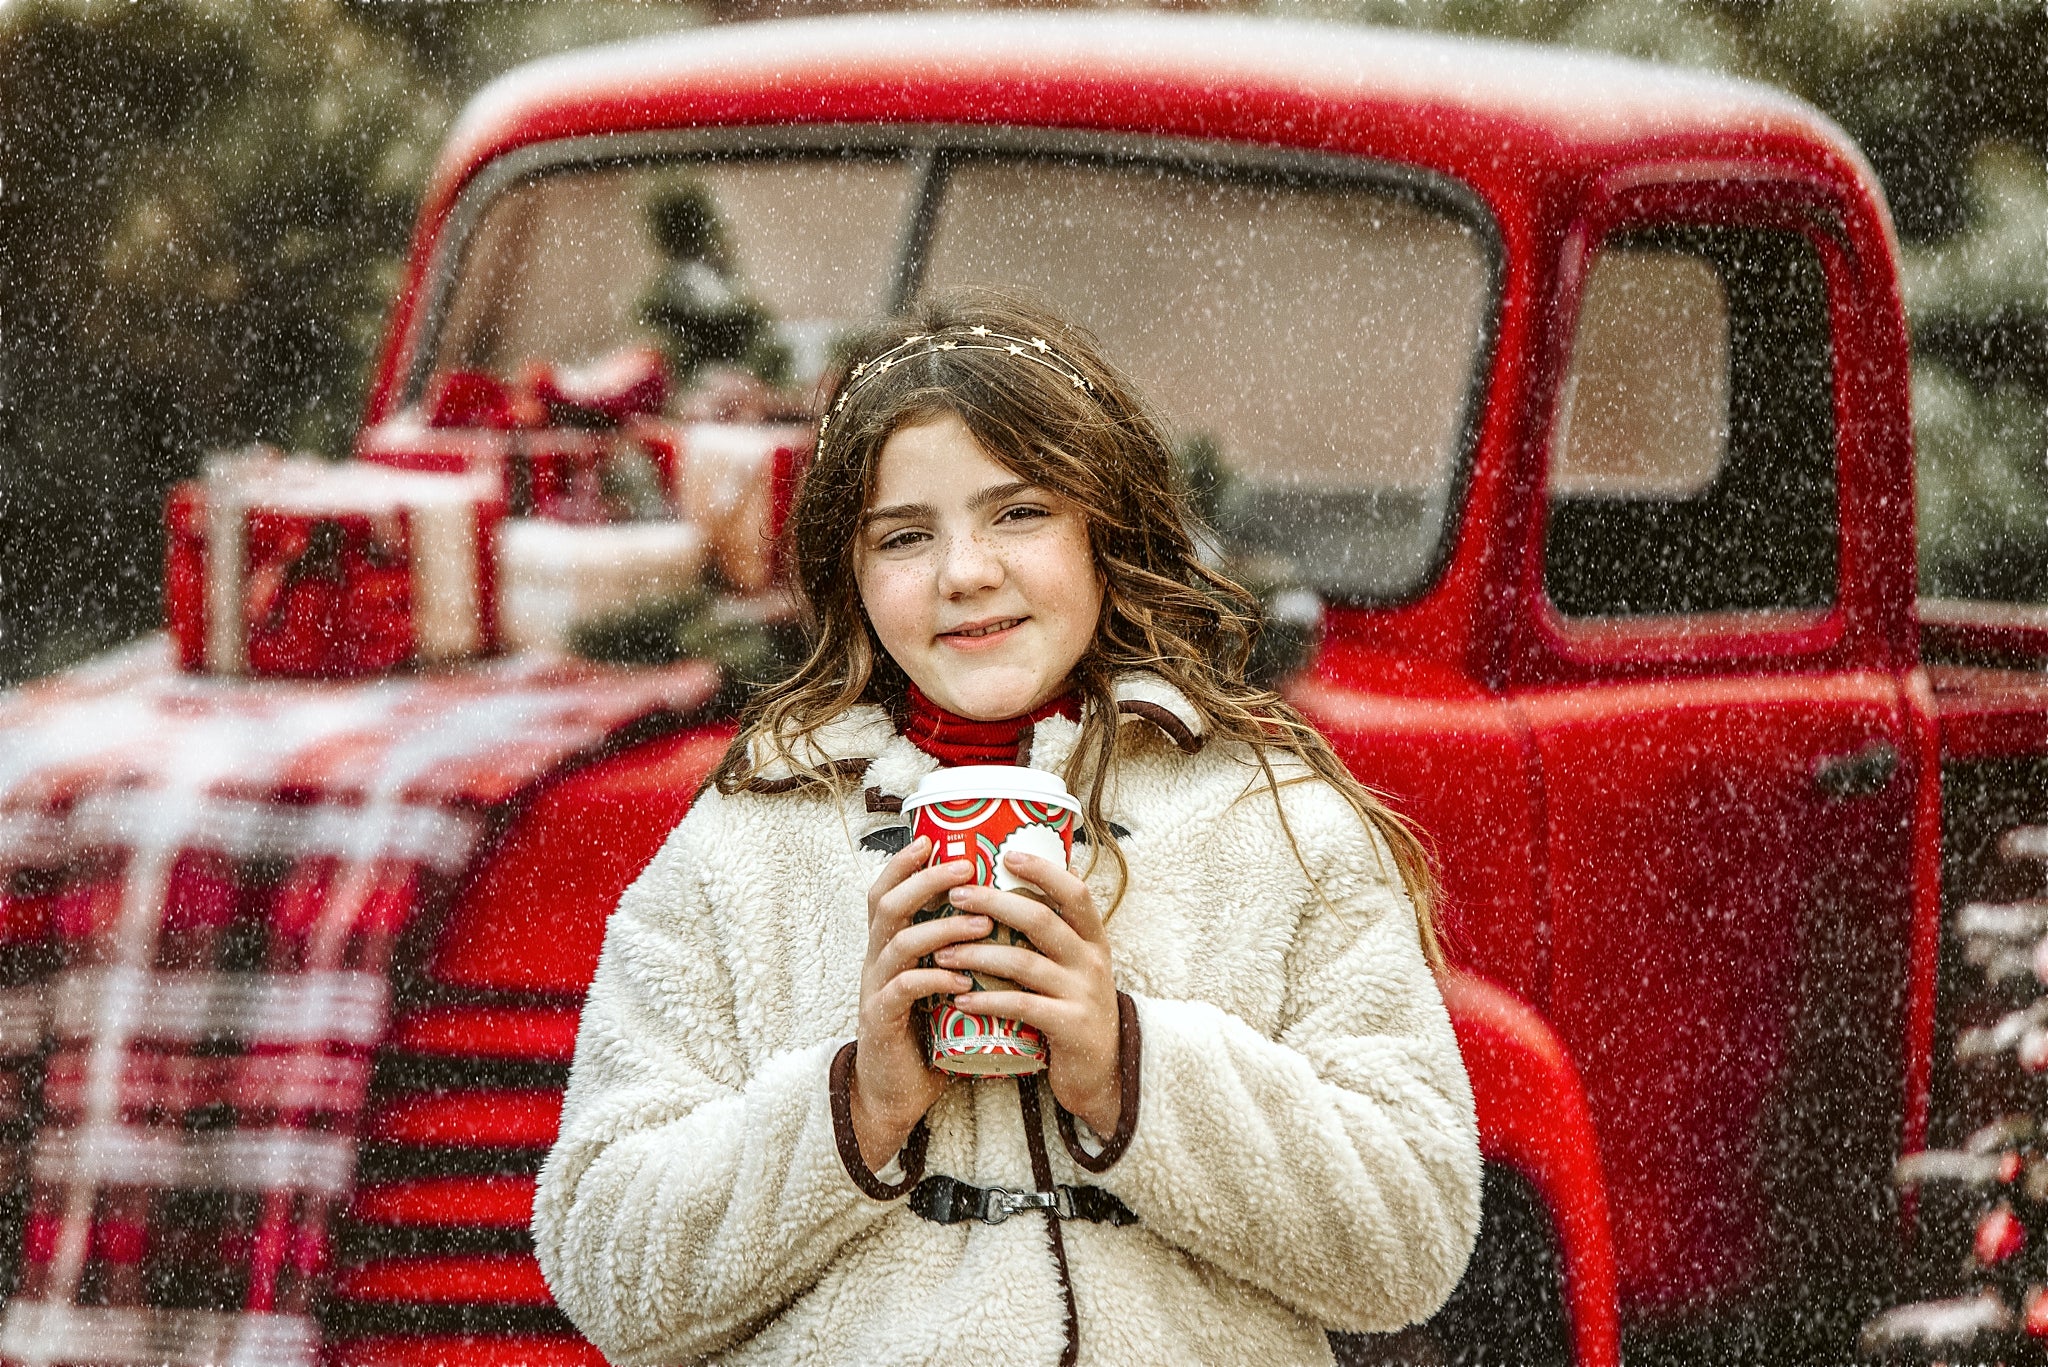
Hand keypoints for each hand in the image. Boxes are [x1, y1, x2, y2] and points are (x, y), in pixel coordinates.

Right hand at [852, 836, 988, 1170]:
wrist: (894, 1093)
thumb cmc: (925, 1032)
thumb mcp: (938, 982)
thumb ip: (955, 951)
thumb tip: (1002, 913)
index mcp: (888, 946)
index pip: (886, 892)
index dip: (904, 864)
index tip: (933, 839)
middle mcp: (876, 961)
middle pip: (887, 905)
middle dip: (926, 881)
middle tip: (965, 869)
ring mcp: (875, 990)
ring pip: (899, 944)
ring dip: (943, 928)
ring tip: (983, 923)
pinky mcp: (882, 1022)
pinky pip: (904, 990)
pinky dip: (935, 979)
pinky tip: (962, 980)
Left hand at [937, 850, 1121, 1135]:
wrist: (1104, 1072)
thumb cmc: (1075, 1009)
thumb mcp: (1075, 967)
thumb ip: (1053, 935)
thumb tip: (1013, 887)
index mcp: (1093, 939)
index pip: (1075, 892)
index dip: (1044, 871)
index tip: (1009, 854)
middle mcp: (1091, 960)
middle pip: (1041, 920)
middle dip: (994, 903)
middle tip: (955, 896)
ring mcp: (1082, 994)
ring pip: (1024, 963)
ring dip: (978, 954)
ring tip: (943, 952)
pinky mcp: (1070, 1027)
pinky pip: (1022, 1006)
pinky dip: (987, 1000)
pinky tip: (960, 999)